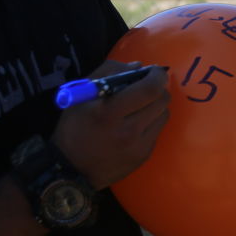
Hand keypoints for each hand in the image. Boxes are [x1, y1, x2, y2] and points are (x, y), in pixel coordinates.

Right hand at [52, 61, 170, 189]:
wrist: (70, 169)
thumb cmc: (73, 128)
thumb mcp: (80, 95)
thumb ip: (108, 73)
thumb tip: (139, 66)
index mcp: (109, 113)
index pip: (149, 89)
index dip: (156, 76)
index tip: (154, 71)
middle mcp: (128, 131)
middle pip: (162, 100)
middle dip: (158, 89)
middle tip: (147, 87)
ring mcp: (138, 146)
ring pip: (164, 115)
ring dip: (156, 105)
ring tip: (140, 106)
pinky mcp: (143, 156)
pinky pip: (158, 131)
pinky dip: (151, 122)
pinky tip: (136, 124)